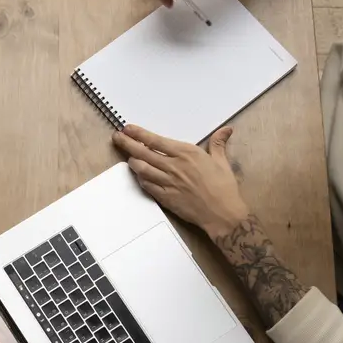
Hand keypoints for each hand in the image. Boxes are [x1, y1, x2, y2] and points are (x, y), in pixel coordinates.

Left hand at [112, 124, 249, 237]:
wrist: (222, 213)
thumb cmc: (223, 187)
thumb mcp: (221, 162)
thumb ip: (217, 144)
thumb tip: (225, 130)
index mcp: (187, 153)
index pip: (156, 141)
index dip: (139, 134)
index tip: (128, 129)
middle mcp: (174, 166)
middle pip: (143, 152)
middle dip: (127, 143)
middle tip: (117, 137)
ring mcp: (168, 182)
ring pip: (142, 169)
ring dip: (132, 162)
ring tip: (127, 157)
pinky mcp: (165, 197)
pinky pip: (147, 185)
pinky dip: (140, 178)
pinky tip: (138, 175)